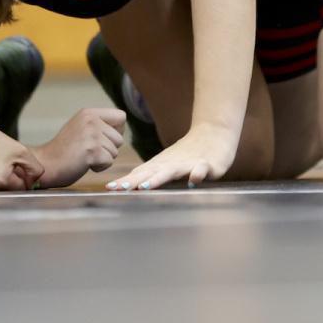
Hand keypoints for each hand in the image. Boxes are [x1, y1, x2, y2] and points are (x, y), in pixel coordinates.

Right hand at [33, 108, 125, 187]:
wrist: (46, 163)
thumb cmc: (65, 150)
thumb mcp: (81, 127)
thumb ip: (99, 124)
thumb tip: (122, 127)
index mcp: (89, 113)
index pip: (121, 116)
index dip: (117, 131)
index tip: (103, 139)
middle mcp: (91, 120)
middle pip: (119, 138)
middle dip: (108, 149)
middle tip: (89, 151)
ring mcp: (91, 135)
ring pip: (115, 151)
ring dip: (103, 159)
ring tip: (85, 157)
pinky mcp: (91, 151)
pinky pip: (109, 162)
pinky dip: (99, 167)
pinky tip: (85, 164)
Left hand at [107, 123, 235, 190]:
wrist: (214, 133)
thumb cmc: (188, 153)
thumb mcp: (167, 165)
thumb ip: (150, 174)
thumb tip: (127, 185)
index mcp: (160, 165)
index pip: (139, 175)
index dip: (125, 182)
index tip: (109, 189)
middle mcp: (171, 164)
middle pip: (149, 173)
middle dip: (134, 182)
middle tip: (118, 189)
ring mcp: (188, 163)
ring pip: (171, 171)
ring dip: (158, 178)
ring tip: (145, 186)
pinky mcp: (206, 164)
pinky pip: (201, 169)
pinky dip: (197, 174)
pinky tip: (194, 180)